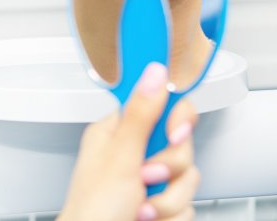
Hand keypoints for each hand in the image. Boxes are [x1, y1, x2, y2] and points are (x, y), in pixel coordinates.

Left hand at [58, 63, 199, 220]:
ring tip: (139, 206)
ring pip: (187, 177)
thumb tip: (153, 73)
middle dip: (168, 168)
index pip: (159, 105)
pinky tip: (147, 218)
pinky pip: (187, 204)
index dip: (175, 118)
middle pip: (180, 144)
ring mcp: (149, 179)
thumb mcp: (119, 157)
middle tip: (145, 176)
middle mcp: (133, 152)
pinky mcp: (161, 203)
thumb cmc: (91, 210)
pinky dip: (169, 216)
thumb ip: (141, 115)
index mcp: (116, 132)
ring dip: (166, 199)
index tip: (174, 133)